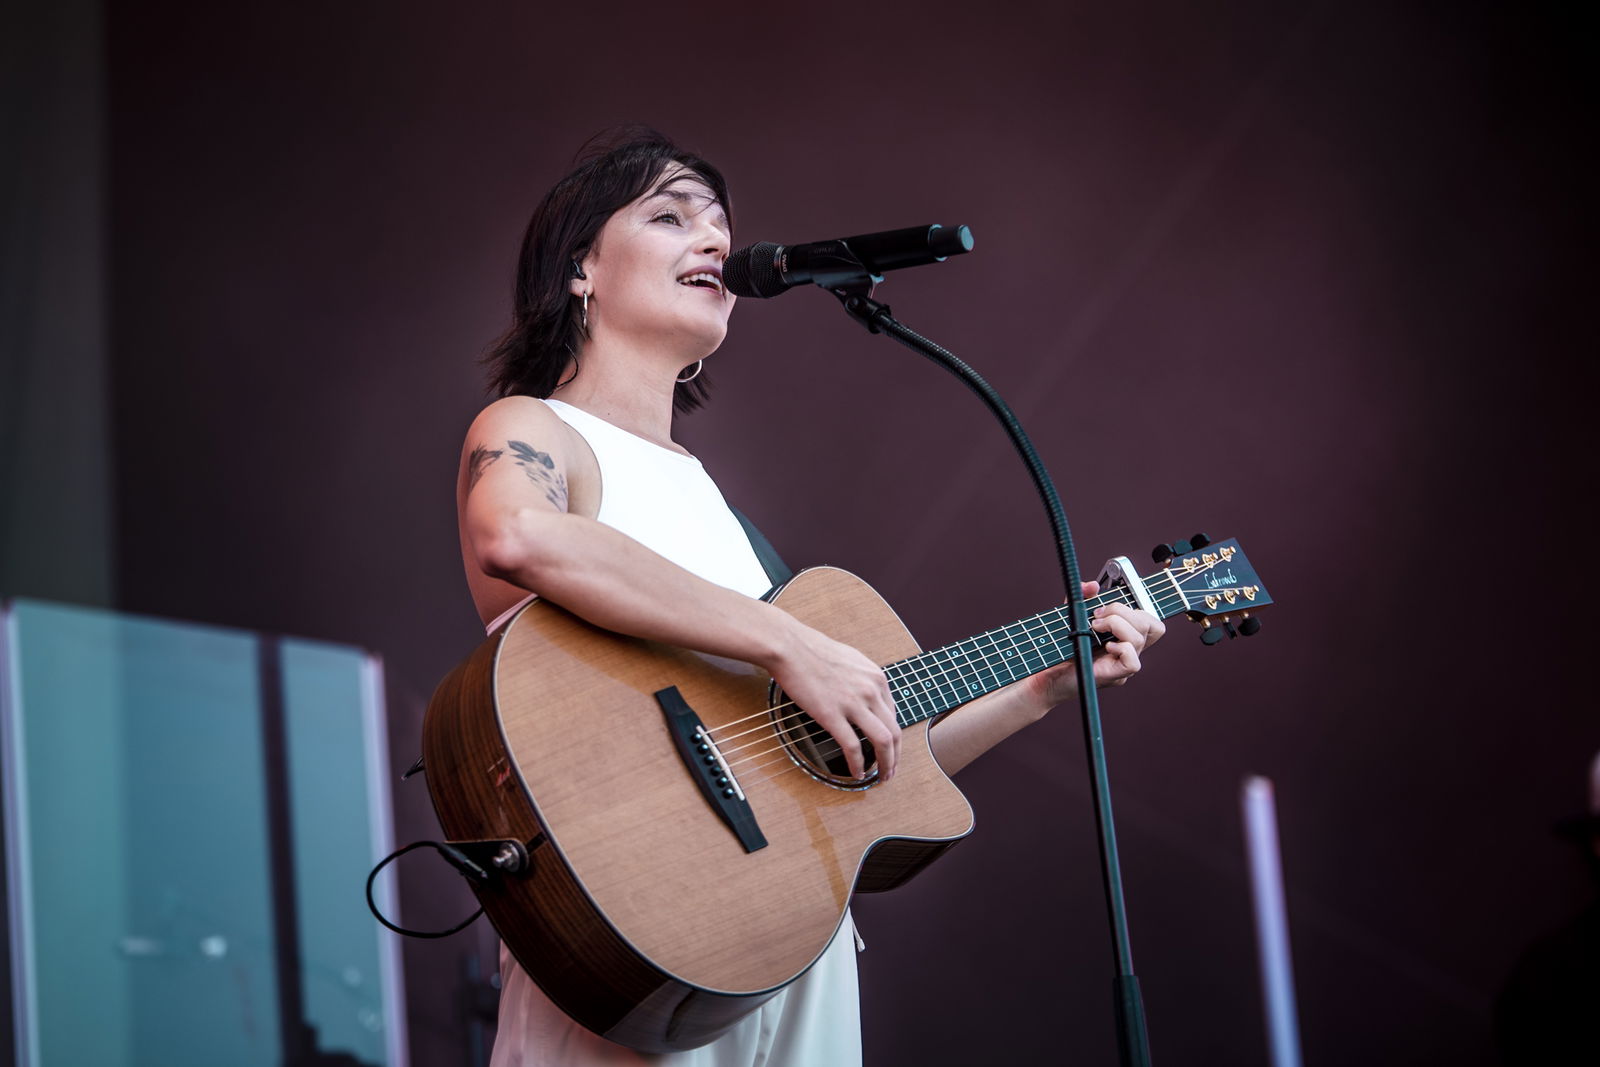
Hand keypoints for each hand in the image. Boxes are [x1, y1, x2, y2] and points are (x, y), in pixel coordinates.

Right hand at [767, 624, 900, 781]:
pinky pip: (852, 747)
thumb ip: (863, 678)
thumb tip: (866, 695)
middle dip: (896, 756)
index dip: (894, 737)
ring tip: (881, 777)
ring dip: (886, 764)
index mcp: (876, 677)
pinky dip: (858, 765)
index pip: (894, 714)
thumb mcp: (850, 659)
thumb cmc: (812, 650)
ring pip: (882, 741)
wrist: (789, 646)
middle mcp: (871, 690)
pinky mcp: (832, 714)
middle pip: (895, 732)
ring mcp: (853, 703)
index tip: (890, 748)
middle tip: (891, 769)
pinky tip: (857, 773)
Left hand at [1029, 581, 1165, 706]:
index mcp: (1124, 636)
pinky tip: (1105, 647)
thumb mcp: (1071, 615)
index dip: (1137, 608)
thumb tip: (1092, 586)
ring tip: (1094, 627)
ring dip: (1116, 625)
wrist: (1046, 675)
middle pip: (1150, 626)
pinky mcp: (1114, 676)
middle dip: (1122, 611)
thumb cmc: (1061, 649)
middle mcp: (1129, 650)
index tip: (1107, 606)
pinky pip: (1133, 663)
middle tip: (1097, 615)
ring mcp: (1123, 665)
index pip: (1151, 622)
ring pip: (1139, 640)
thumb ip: (1082, 598)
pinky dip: (1120, 649)